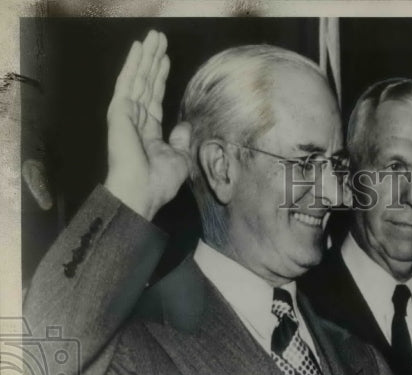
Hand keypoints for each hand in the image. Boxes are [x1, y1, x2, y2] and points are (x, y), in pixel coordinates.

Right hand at [104, 30, 190, 219]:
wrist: (141, 193)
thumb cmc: (159, 183)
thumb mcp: (178, 160)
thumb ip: (180, 140)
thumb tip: (185, 125)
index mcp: (148, 133)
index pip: (155, 98)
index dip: (160, 78)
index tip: (166, 59)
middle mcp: (135, 120)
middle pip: (146, 84)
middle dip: (153, 60)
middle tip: (159, 38)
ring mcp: (126, 114)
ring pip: (138, 78)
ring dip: (146, 56)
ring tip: (154, 37)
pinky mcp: (120, 111)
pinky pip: (129, 83)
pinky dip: (134, 65)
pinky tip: (139, 49)